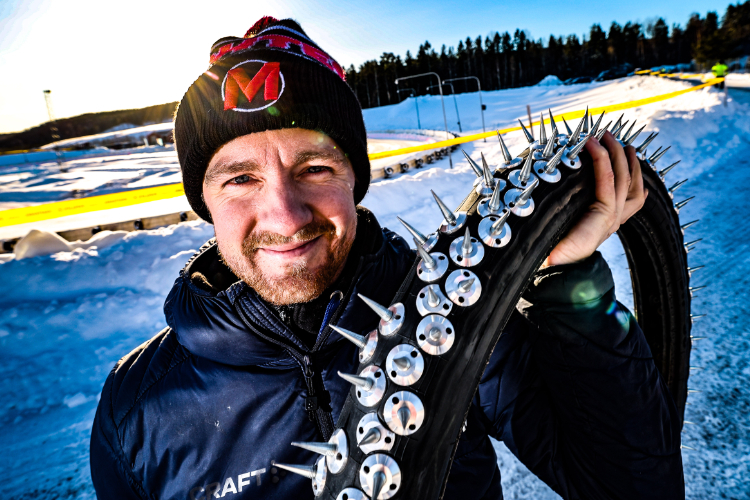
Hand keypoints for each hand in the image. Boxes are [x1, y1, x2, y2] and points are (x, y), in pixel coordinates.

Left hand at [542, 131, 647, 267]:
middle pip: (630, 183)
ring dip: (617, 156)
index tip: (624, 147)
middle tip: (610, 134)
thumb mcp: (568, 225)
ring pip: (624, 181)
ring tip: (609, 138)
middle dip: (624, 156)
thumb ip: (575, 206)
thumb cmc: (555, 248)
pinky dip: (602, 164)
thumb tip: (572, 180)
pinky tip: (595, 149)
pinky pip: (607, 186)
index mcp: (608, 222)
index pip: (632, 194)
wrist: (551, 271)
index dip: (632, 170)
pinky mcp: (603, 222)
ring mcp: (611, 222)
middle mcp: (614, 221)